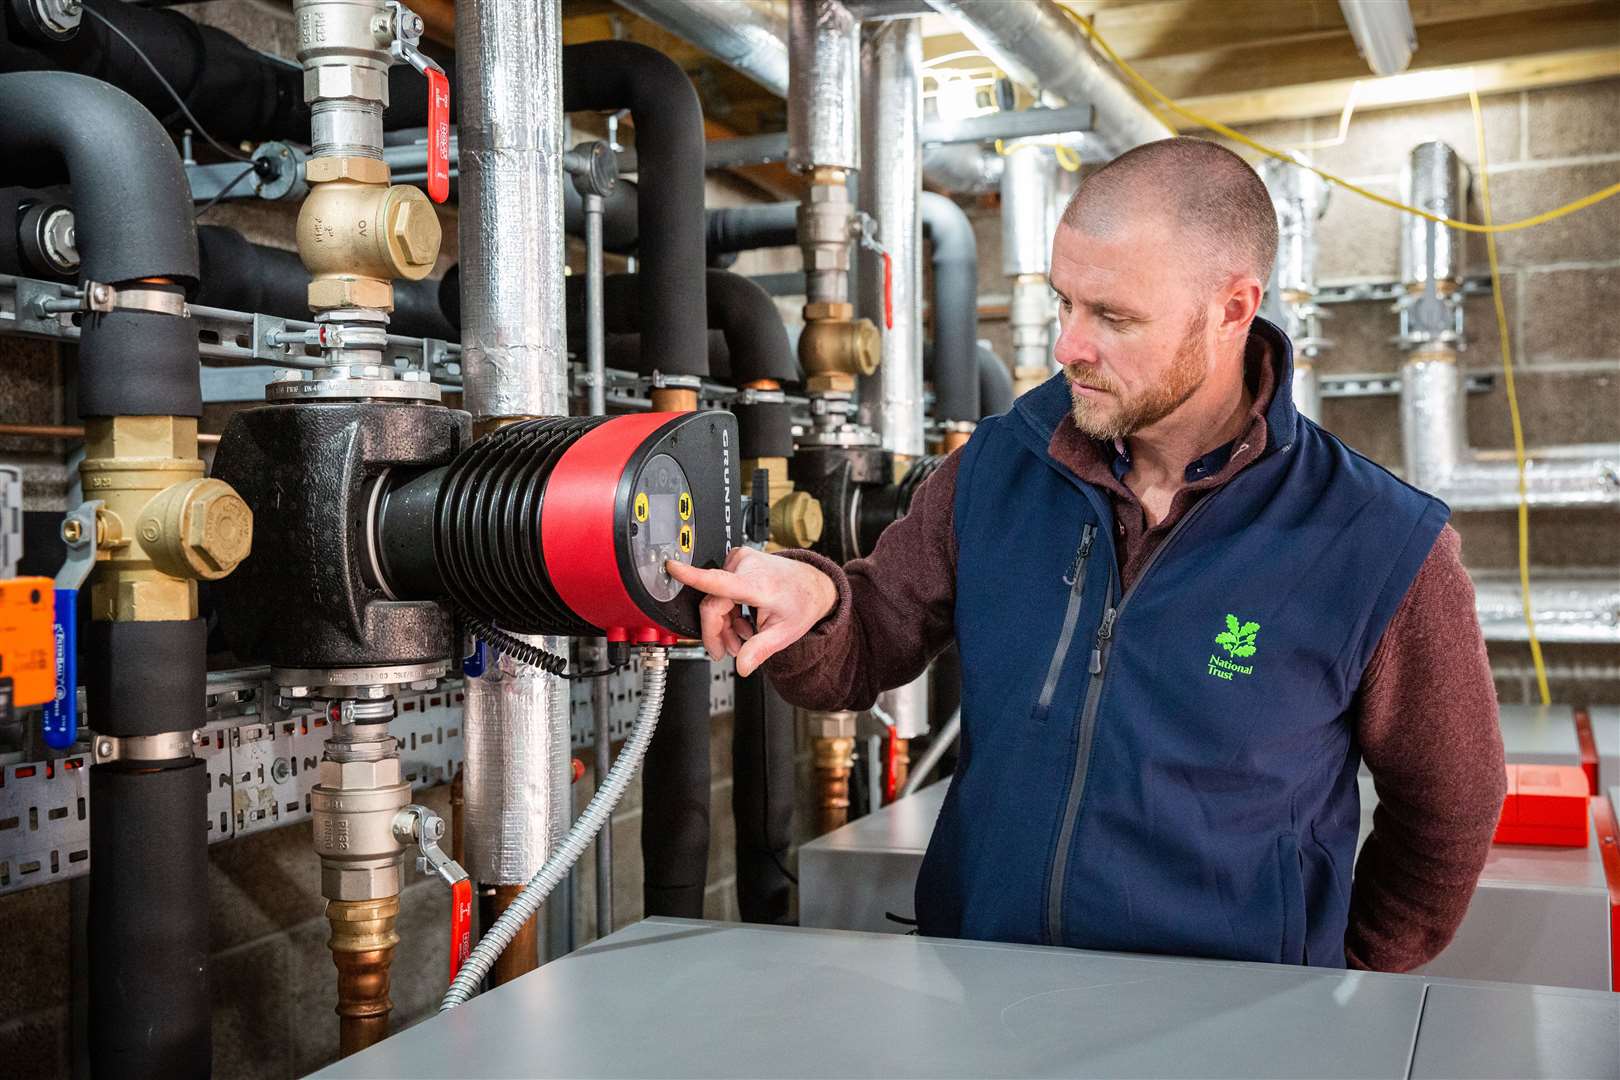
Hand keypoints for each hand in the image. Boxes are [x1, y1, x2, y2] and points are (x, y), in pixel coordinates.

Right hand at [666, 547, 837, 676]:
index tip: (672, 568)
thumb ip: (760, 650)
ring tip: (743, 638)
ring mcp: (740, 560)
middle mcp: (746, 566)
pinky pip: (719, 590)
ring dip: (724, 624)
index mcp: (756, 583)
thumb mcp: (785, 633)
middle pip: (712, 605)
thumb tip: (742, 666)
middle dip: (718, 633)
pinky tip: (742, 622)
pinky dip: (728, 610)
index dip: (691, 576)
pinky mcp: (737, 560)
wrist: (812, 584)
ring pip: (714, 600)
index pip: (718, 581)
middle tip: (730, 651)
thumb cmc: (801, 602)